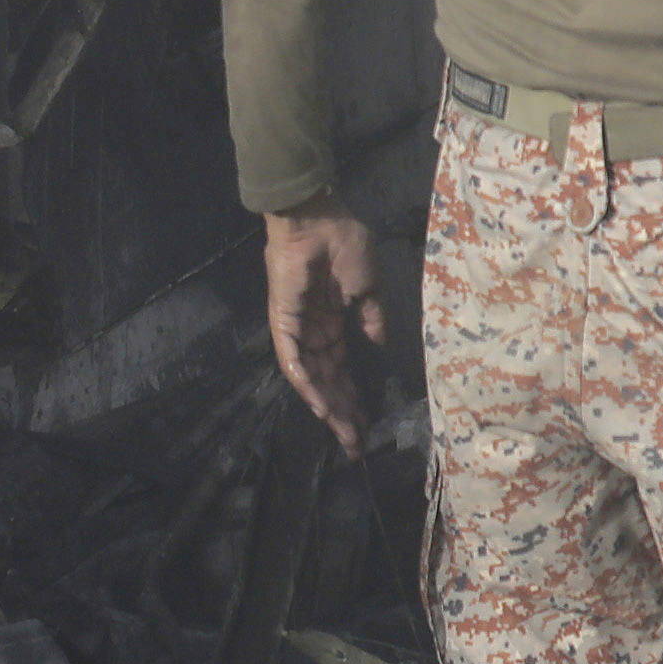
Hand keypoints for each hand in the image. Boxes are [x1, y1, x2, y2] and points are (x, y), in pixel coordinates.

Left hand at [261, 209, 383, 448]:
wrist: (316, 220)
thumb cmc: (344, 245)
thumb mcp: (367, 286)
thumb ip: (371, 316)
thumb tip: (378, 343)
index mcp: (333, 322)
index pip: (342, 367)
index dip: (353, 395)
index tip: (367, 422)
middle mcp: (314, 331)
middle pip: (328, 380)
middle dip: (342, 412)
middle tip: (354, 443)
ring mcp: (297, 329)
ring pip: (311, 378)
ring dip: (326, 405)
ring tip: (342, 432)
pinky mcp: (284, 323)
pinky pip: (293, 361)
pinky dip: (306, 384)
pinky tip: (321, 406)